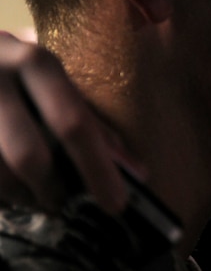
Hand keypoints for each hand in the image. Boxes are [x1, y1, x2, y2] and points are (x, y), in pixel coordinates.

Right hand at [0, 31, 134, 213]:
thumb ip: (91, 123)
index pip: (73, 124)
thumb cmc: (14, 72)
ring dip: (20, 196)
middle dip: (52, 191)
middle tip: (63, 205)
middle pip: (30, 156)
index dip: (98, 170)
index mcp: (37, 64)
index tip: (116, 206)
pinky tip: (7, 191)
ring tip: (32, 197)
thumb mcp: (52, 83)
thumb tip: (137, 172)